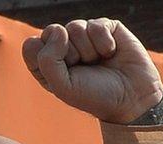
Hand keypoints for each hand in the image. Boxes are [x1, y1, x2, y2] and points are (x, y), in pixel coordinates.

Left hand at [21, 18, 162, 123]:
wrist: (131, 98)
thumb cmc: (94, 96)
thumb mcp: (62, 87)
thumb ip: (47, 60)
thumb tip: (59, 30)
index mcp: (48, 63)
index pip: (31, 46)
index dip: (46, 58)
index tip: (63, 75)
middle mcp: (64, 47)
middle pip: (52, 32)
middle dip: (69, 54)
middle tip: (84, 70)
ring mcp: (85, 36)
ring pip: (75, 27)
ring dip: (89, 51)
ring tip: (99, 63)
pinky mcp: (105, 28)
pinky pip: (96, 25)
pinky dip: (104, 43)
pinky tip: (112, 54)